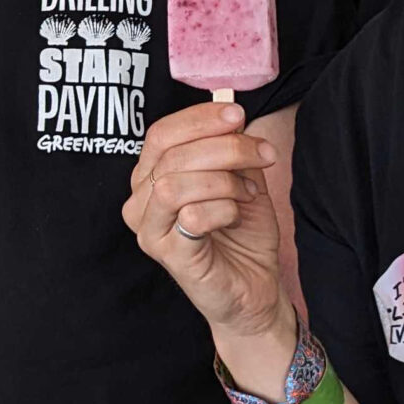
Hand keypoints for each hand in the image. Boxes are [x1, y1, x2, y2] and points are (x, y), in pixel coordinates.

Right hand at [123, 101, 286, 341]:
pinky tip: (236, 215)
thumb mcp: (240, 178)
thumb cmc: (240, 234)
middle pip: (171, 155)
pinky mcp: (168, 256)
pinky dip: (222, 209)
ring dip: (223, 180)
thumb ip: (230, 149)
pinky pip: (191, 217)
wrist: (253, 288)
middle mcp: (140, 202)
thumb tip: (232, 116)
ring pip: (174, 184)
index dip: (199, 119)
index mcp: (150, 177)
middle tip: (263, 154)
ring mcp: (149, 231)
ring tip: (248, 193)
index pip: (160, 133)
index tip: (238, 114)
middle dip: (226, 147)